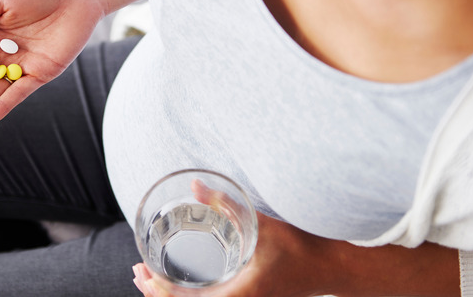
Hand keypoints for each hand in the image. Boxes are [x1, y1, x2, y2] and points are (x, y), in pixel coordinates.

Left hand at [132, 185, 459, 295]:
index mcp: (238, 294)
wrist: (334, 267)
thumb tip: (195, 187)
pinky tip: (186, 282)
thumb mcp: (262, 224)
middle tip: (139, 272)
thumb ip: (227, 205)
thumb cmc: (302, 248)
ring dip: (173, 296)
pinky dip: (191, 295)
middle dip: (158, 293)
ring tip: (152, 279)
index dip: (159, 289)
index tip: (142, 272)